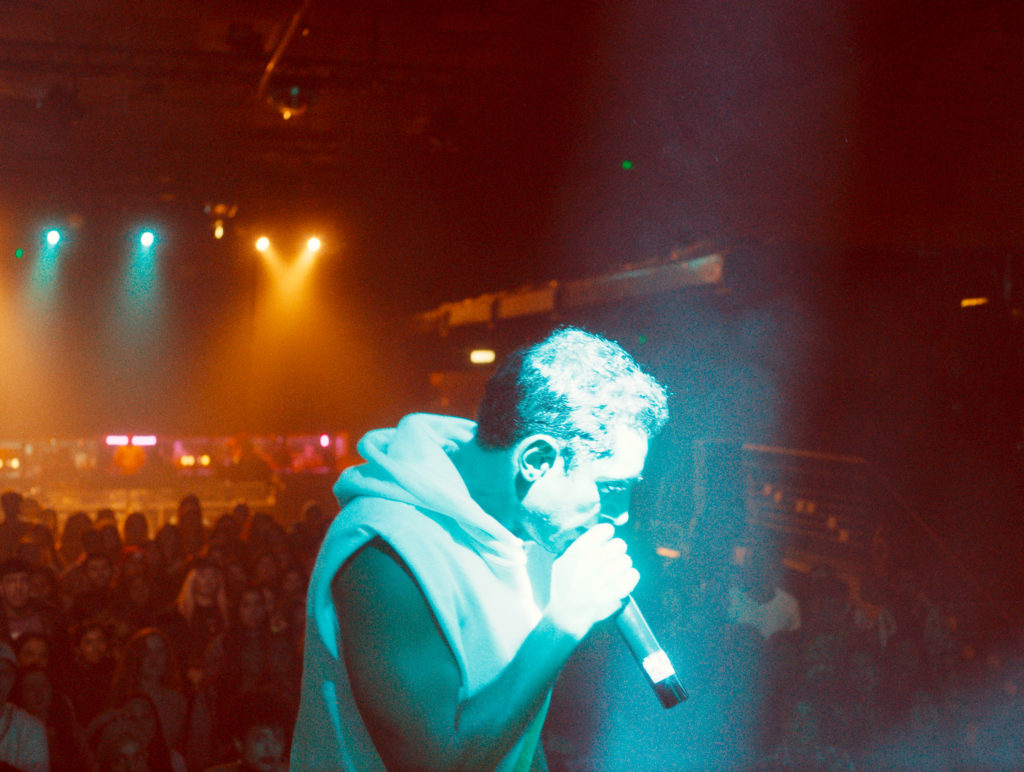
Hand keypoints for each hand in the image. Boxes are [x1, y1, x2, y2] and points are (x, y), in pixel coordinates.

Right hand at [544, 522, 638, 638]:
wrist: (567, 615)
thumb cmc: (563, 587)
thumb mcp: (562, 561)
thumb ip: (578, 547)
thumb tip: (596, 537)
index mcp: (582, 548)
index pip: (606, 529)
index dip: (606, 536)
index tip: (604, 543)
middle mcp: (596, 558)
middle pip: (620, 544)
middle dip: (616, 552)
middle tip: (609, 561)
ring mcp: (609, 574)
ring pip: (627, 560)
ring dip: (621, 566)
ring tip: (613, 574)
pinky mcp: (619, 589)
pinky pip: (634, 574)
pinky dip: (629, 577)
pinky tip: (621, 580)